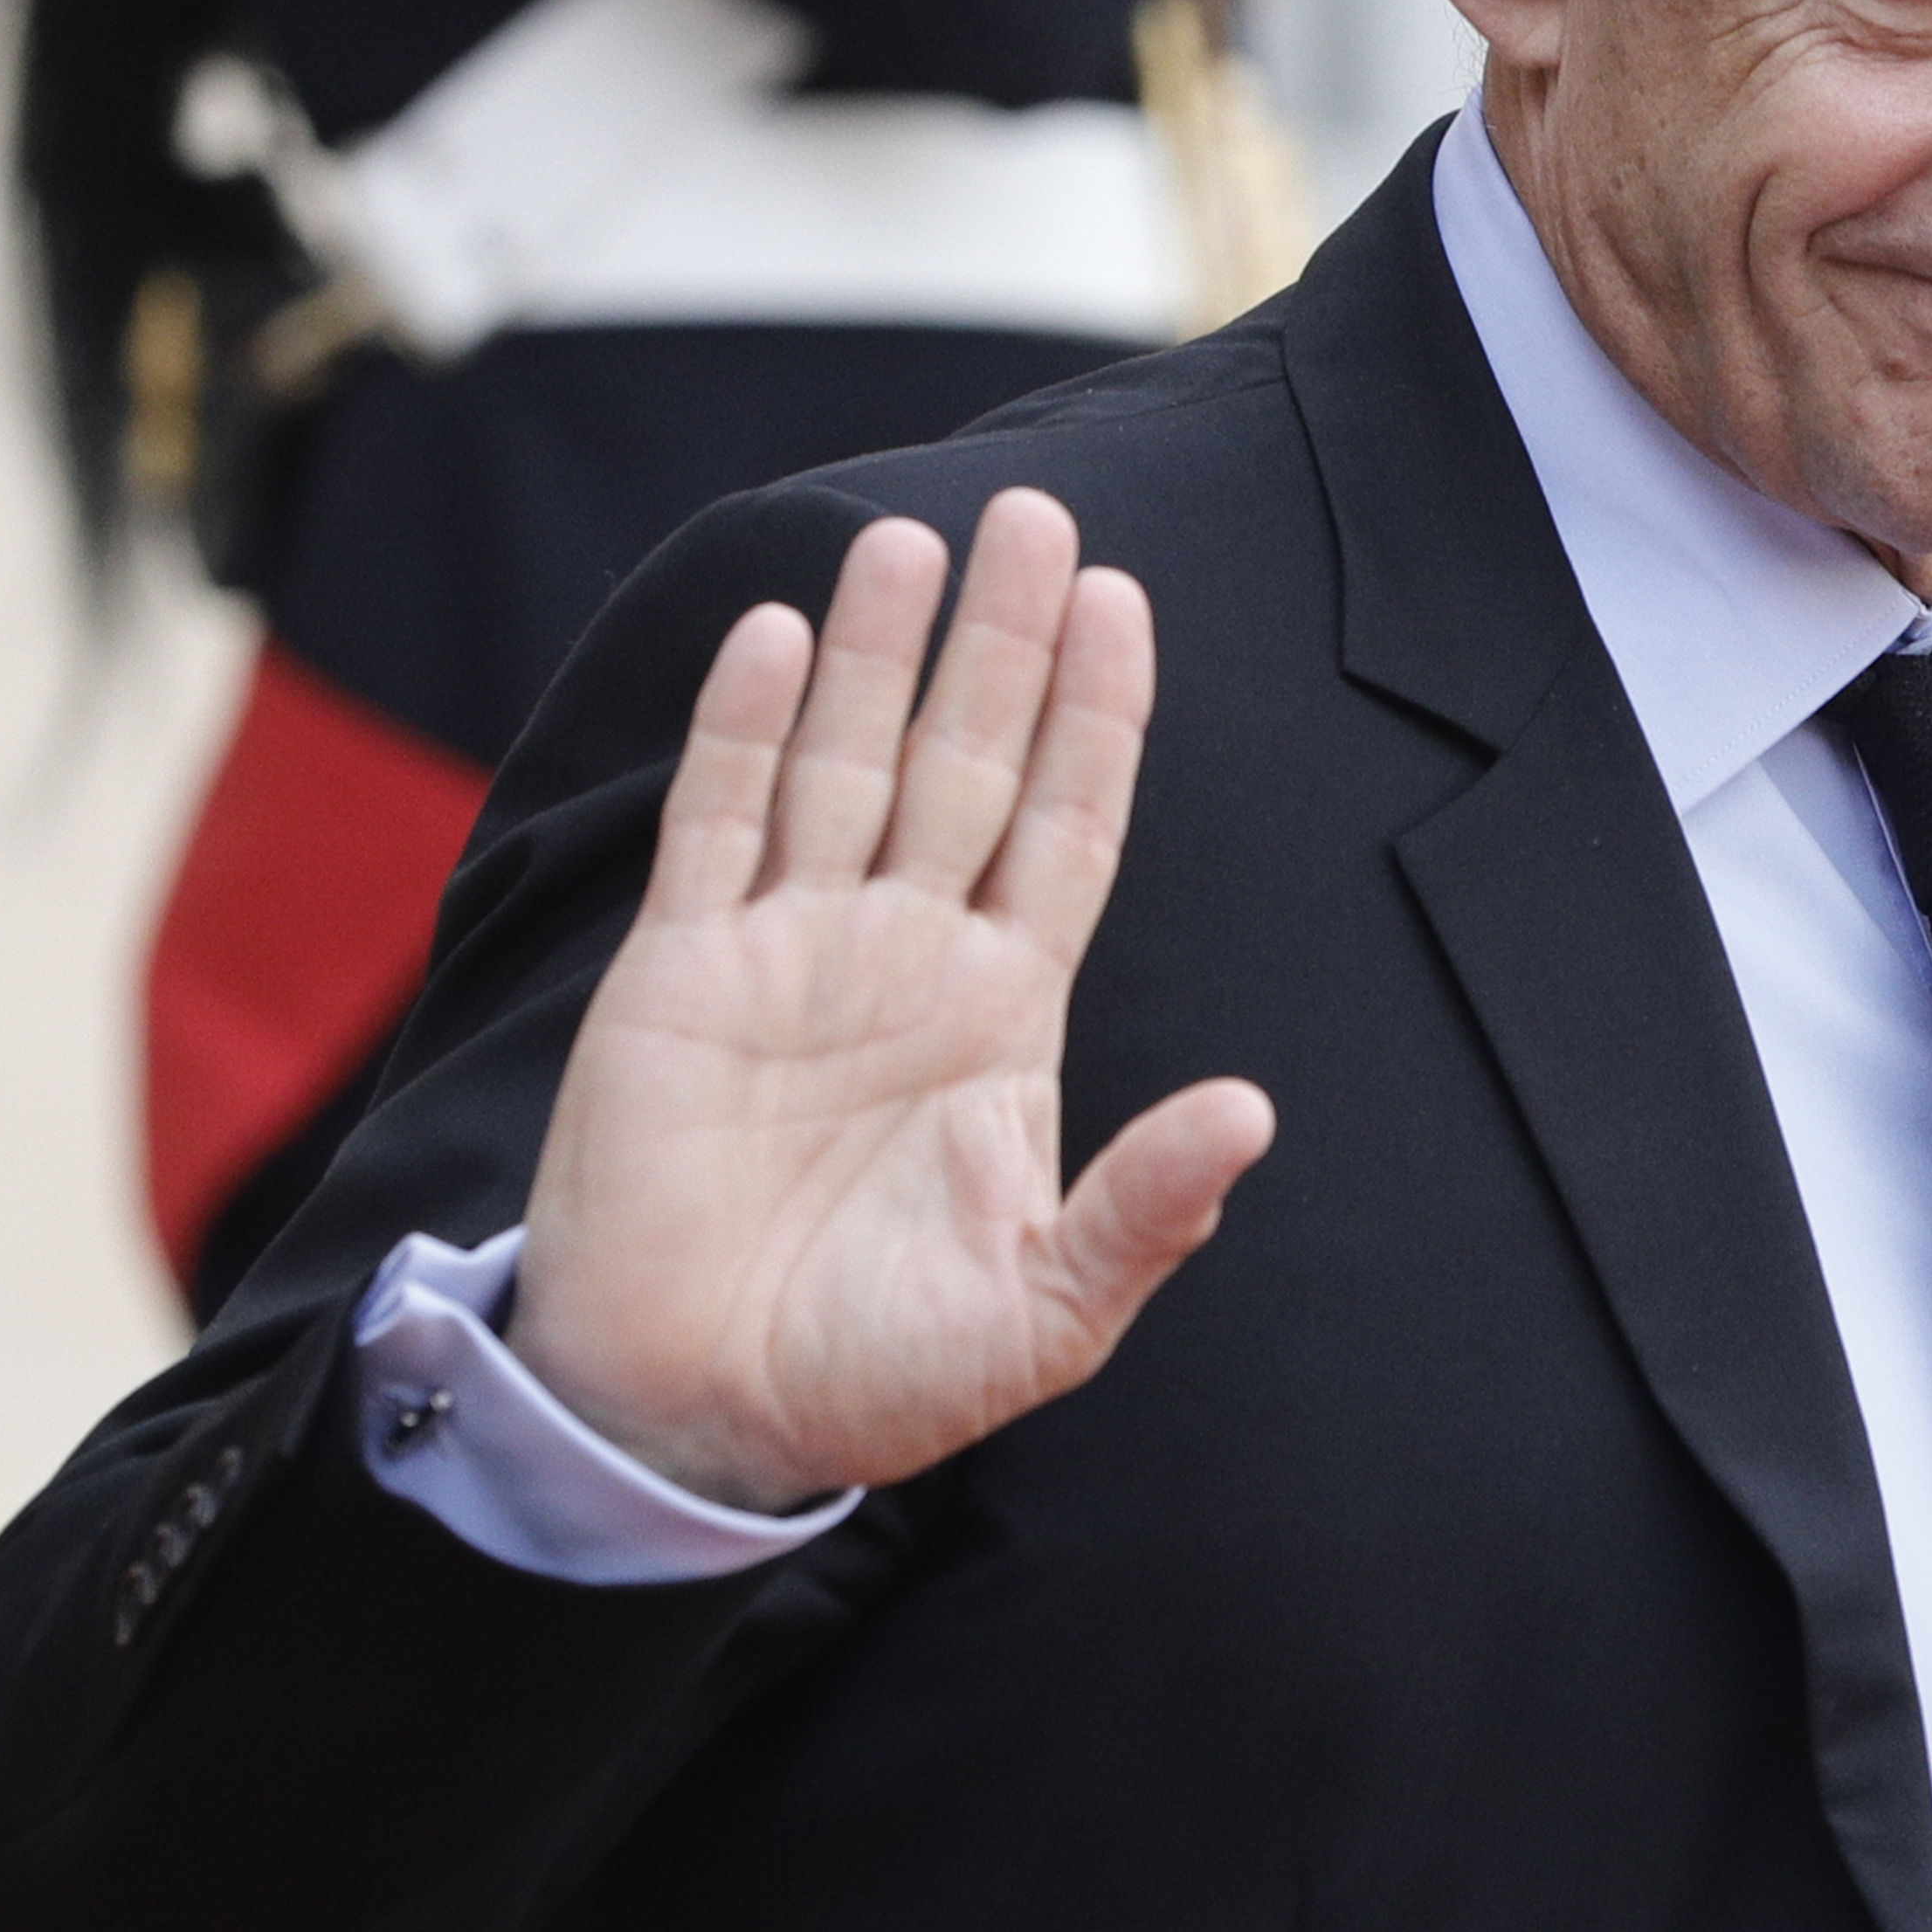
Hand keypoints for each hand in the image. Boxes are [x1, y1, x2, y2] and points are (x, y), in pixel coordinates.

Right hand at [505, 493, 1272, 1513]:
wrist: (696, 1420)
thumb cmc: (877, 1375)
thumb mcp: (1044, 1311)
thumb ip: (1143, 1210)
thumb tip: (1253, 1114)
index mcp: (1005, 1014)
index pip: (1070, 825)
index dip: (1101, 714)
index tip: (1128, 599)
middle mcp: (906, 956)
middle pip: (970, 760)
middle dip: (1004, 640)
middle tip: (1037, 511)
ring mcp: (790, 955)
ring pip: (845, 763)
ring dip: (875, 653)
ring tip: (911, 536)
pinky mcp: (678, 979)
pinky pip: (719, 826)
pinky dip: (744, 730)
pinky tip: (774, 632)